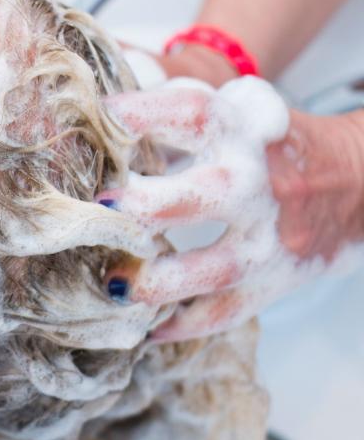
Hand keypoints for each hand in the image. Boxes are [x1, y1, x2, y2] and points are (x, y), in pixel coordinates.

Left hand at [98, 78, 363, 341]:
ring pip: (214, 267)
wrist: (359, 182)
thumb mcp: (239, 114)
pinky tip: (146, 328)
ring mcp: (270, 237)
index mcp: (244, 132)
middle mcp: (258, 184)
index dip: (146, 112)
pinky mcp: (278, 279)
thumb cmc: (275, 146)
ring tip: (114, 286)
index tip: (103, 118)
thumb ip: (177, 111)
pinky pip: (228, 311)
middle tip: (101, 208)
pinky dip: (185, 325)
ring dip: (159, 282)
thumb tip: (100, 111)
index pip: (196, 113)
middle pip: (205, 193)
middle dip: (148, 204)